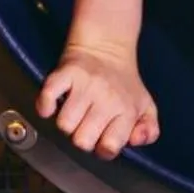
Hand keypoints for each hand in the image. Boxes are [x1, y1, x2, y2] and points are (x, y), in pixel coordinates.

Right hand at [35, 40, 159, 158]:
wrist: (107, 44)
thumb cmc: (123, 82)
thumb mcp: (145, 107)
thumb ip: (148, 131)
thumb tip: (136, 141)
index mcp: (126, 109)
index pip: (109, 147)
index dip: (102, 147)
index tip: (102, 137)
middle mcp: (107, 98)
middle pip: (82, 141)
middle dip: (82, 137)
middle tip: (87, 123)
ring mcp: (85, 85)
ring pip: (64, 125)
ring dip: (66, 121)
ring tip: (75, 111)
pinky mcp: (66, 72)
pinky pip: (47, 97)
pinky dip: (45, 105)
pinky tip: (54, 105)